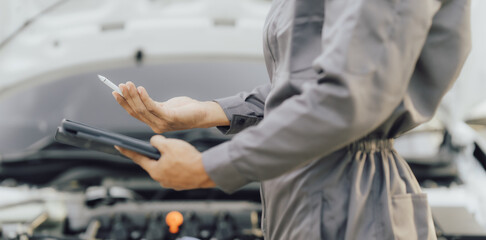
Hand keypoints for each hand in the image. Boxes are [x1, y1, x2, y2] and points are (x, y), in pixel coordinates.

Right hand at [113, 81, 228, 132]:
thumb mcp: (166, 106)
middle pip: (135, 111)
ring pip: (142, 109)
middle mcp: (155, 125)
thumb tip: (138, 93)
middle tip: (121, 85)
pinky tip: (141, 89)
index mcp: (153, 122)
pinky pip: (153, 107)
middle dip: (126, 97)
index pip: (134, 113)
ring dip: (134, 96)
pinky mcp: (170, 118)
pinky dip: (145, 98)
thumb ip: (153, 104)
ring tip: (128, 84)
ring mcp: (162, 123)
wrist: (202, 114)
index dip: (123, 103)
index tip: (115, 91)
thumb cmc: (185, 109)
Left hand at [115, 135, 215, 189]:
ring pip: (164, 167)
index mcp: (154, 170)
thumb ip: (157, 141)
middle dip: (155, 153)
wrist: (206, 172)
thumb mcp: (169, 144)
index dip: (126, 150)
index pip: (137, 157)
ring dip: (167, 159)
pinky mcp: (180, 183)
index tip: (117, 146)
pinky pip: (174, 171)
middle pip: (152, 162)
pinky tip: (183, 159)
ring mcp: (170, 183)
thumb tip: (154, 142)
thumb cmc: (188, 159)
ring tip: (177, 152)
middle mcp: (160, 179)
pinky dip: (177, 165)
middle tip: (161, 146)